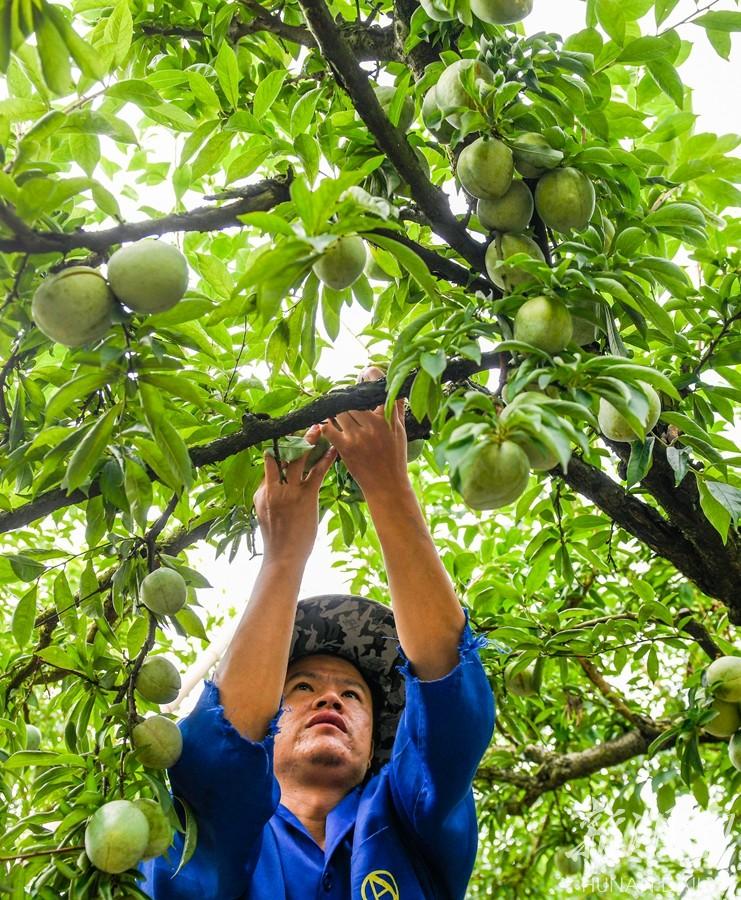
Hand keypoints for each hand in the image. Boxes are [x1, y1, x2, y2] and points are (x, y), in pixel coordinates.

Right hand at [254, 425, 336, 563]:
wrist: (283, 558)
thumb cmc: (277, 539)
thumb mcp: (265, 514)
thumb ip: (267, 496)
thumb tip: (271, 483)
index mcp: (262, 491)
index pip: (269, 463)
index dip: (279, 447)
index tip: (287, 433)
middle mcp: (272, 488)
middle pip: (281, 454)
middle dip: (292, 437)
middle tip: (302, 422)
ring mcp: (288, 492)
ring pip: (297, 459)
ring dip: (309, 441)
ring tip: (319, 426)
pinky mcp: (305, 498)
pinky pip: (316, 473)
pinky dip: (325, 460)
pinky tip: (334, 450)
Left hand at [320, 366, 409, 498]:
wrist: (387, 486)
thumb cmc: (395, 458)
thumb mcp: (400, 431)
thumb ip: (396, 408)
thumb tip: (395, 387)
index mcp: (389, 418)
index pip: (379, 385)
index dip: (369, 374)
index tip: (364, 373)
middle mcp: (375, 424)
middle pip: (353, 398)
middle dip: (347, 396)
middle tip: (343, 396)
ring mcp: (359, 436)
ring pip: (339, 411)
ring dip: (335, 410)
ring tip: (334, 409)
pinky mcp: (345, 448)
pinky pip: (329, 428)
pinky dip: (325, 424)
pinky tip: (327, 423)